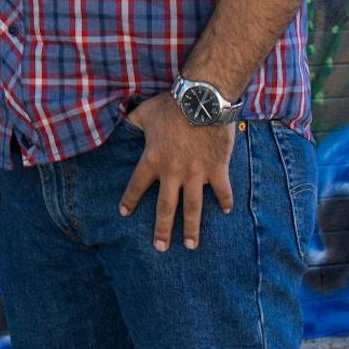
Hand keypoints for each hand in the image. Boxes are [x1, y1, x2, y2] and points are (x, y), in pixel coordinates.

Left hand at [117, 93, 235, 250]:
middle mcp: (173, 172)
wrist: (203, 99)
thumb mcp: (145, 111)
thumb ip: (134, 120)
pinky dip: (224, 201)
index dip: (130, 200)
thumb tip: (123, 120)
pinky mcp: (217, 169)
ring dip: (192, 228)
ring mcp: (196, 173)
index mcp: (153, 159)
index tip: (124, 213)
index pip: (137, 185)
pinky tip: (226, 211)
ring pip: (193, 207)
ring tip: (191, 245)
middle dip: (162, 230)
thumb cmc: (172, 104)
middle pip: (166, 207)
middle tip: (160, 248)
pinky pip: (222, 190)